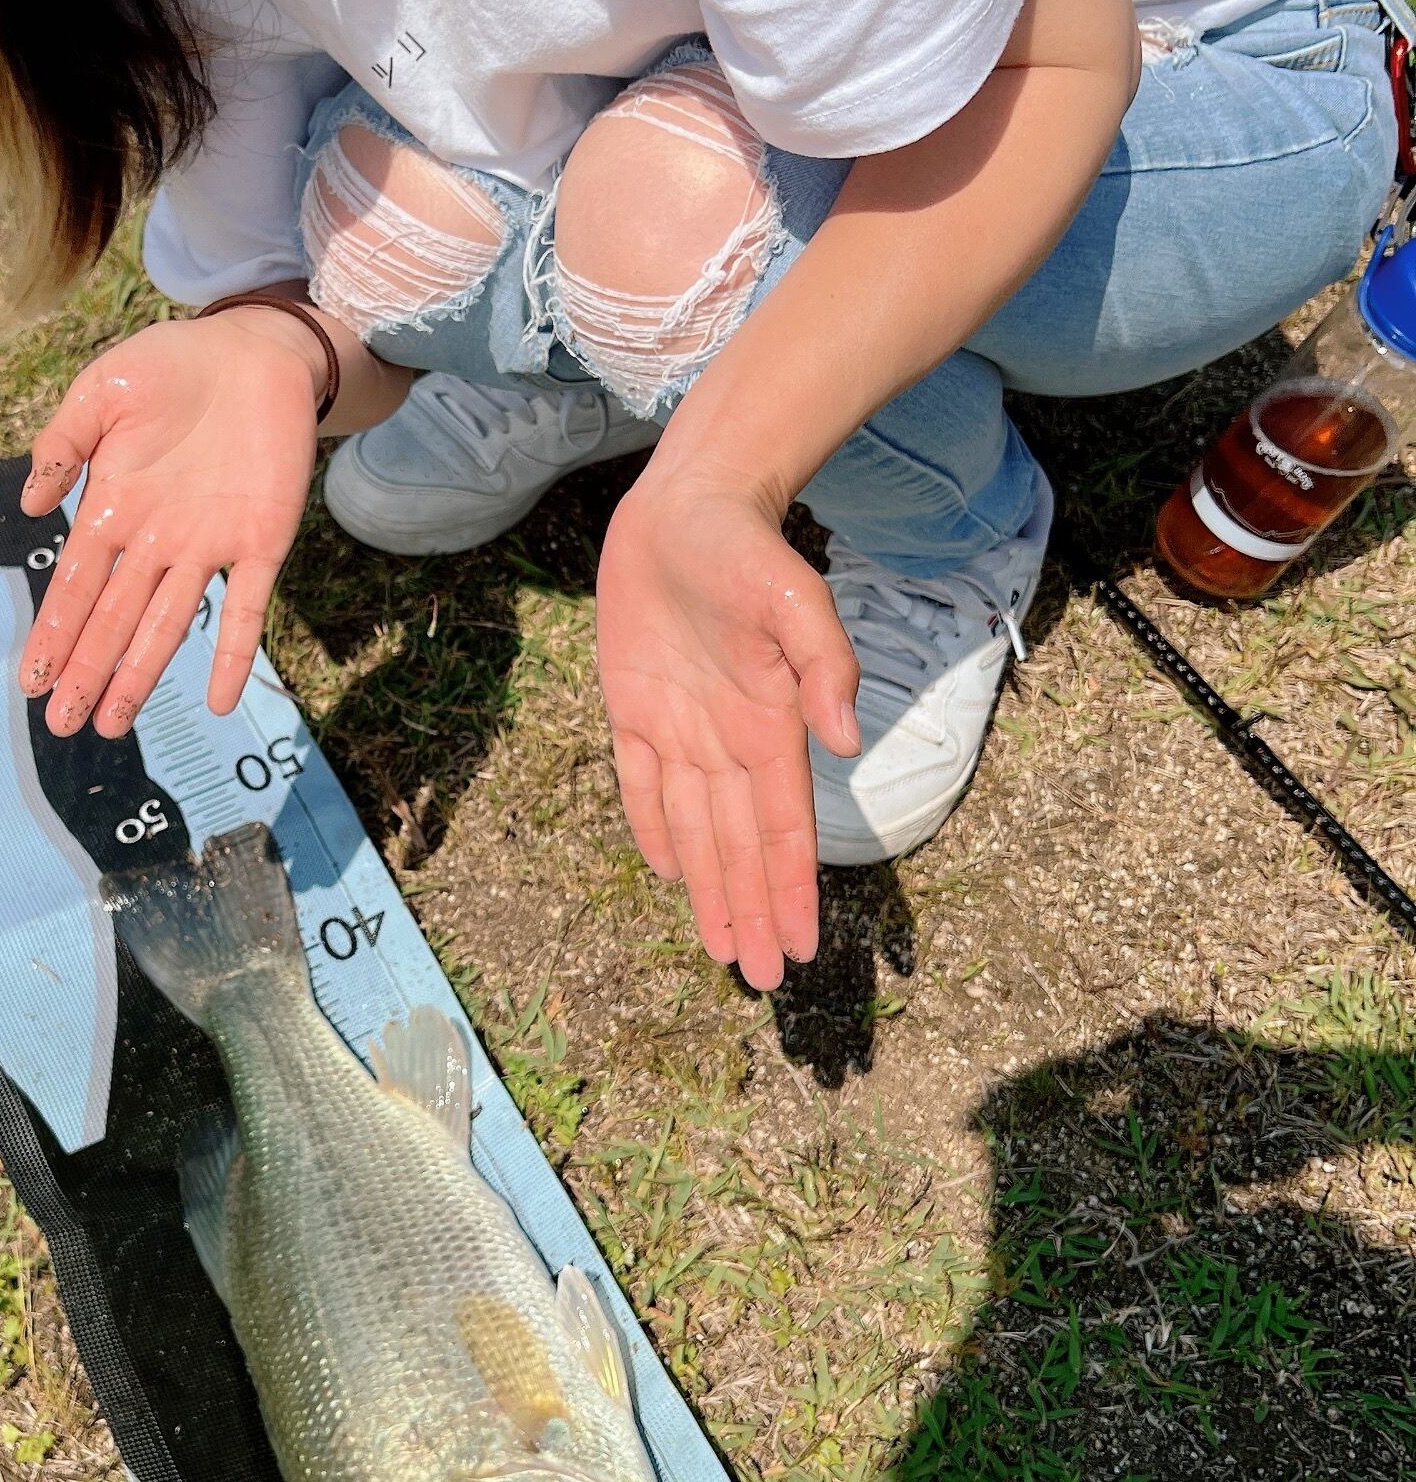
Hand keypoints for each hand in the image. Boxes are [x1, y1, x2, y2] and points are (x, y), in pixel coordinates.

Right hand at [17, 309, 320, 734]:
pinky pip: (249, 607)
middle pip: (115, 619)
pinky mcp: (263, 540)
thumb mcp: (102, 391)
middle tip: (64, 725)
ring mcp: (209, 544)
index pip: (77, 585)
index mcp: (114, 507)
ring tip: (114, 723)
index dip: (56, 633)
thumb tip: (31, 506)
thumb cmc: (172, 366)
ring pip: (169, 624)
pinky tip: (220, 700)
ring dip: (141, 674)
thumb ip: (63, 444)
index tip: (33, 681)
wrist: (255, 347)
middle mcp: (157, 539)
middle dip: (89, 671)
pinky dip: (235, 653)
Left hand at [595, 469, 861, 989]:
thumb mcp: (796, 596)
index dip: (789, 890)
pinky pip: (643, 787)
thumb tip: (847, 741)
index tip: (800, 947)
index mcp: (769, 725)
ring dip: (712, 890)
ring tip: (725, 949)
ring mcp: (680, 727)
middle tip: (760, 978)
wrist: (691, 502)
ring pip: (696, 830)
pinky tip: (672, 878)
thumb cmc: (748, 545)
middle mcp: (727, 740)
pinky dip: (656, 834)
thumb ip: (826, 665)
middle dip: (750, 912)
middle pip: (739, 847)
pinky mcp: (634, 707)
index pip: (782, 830)